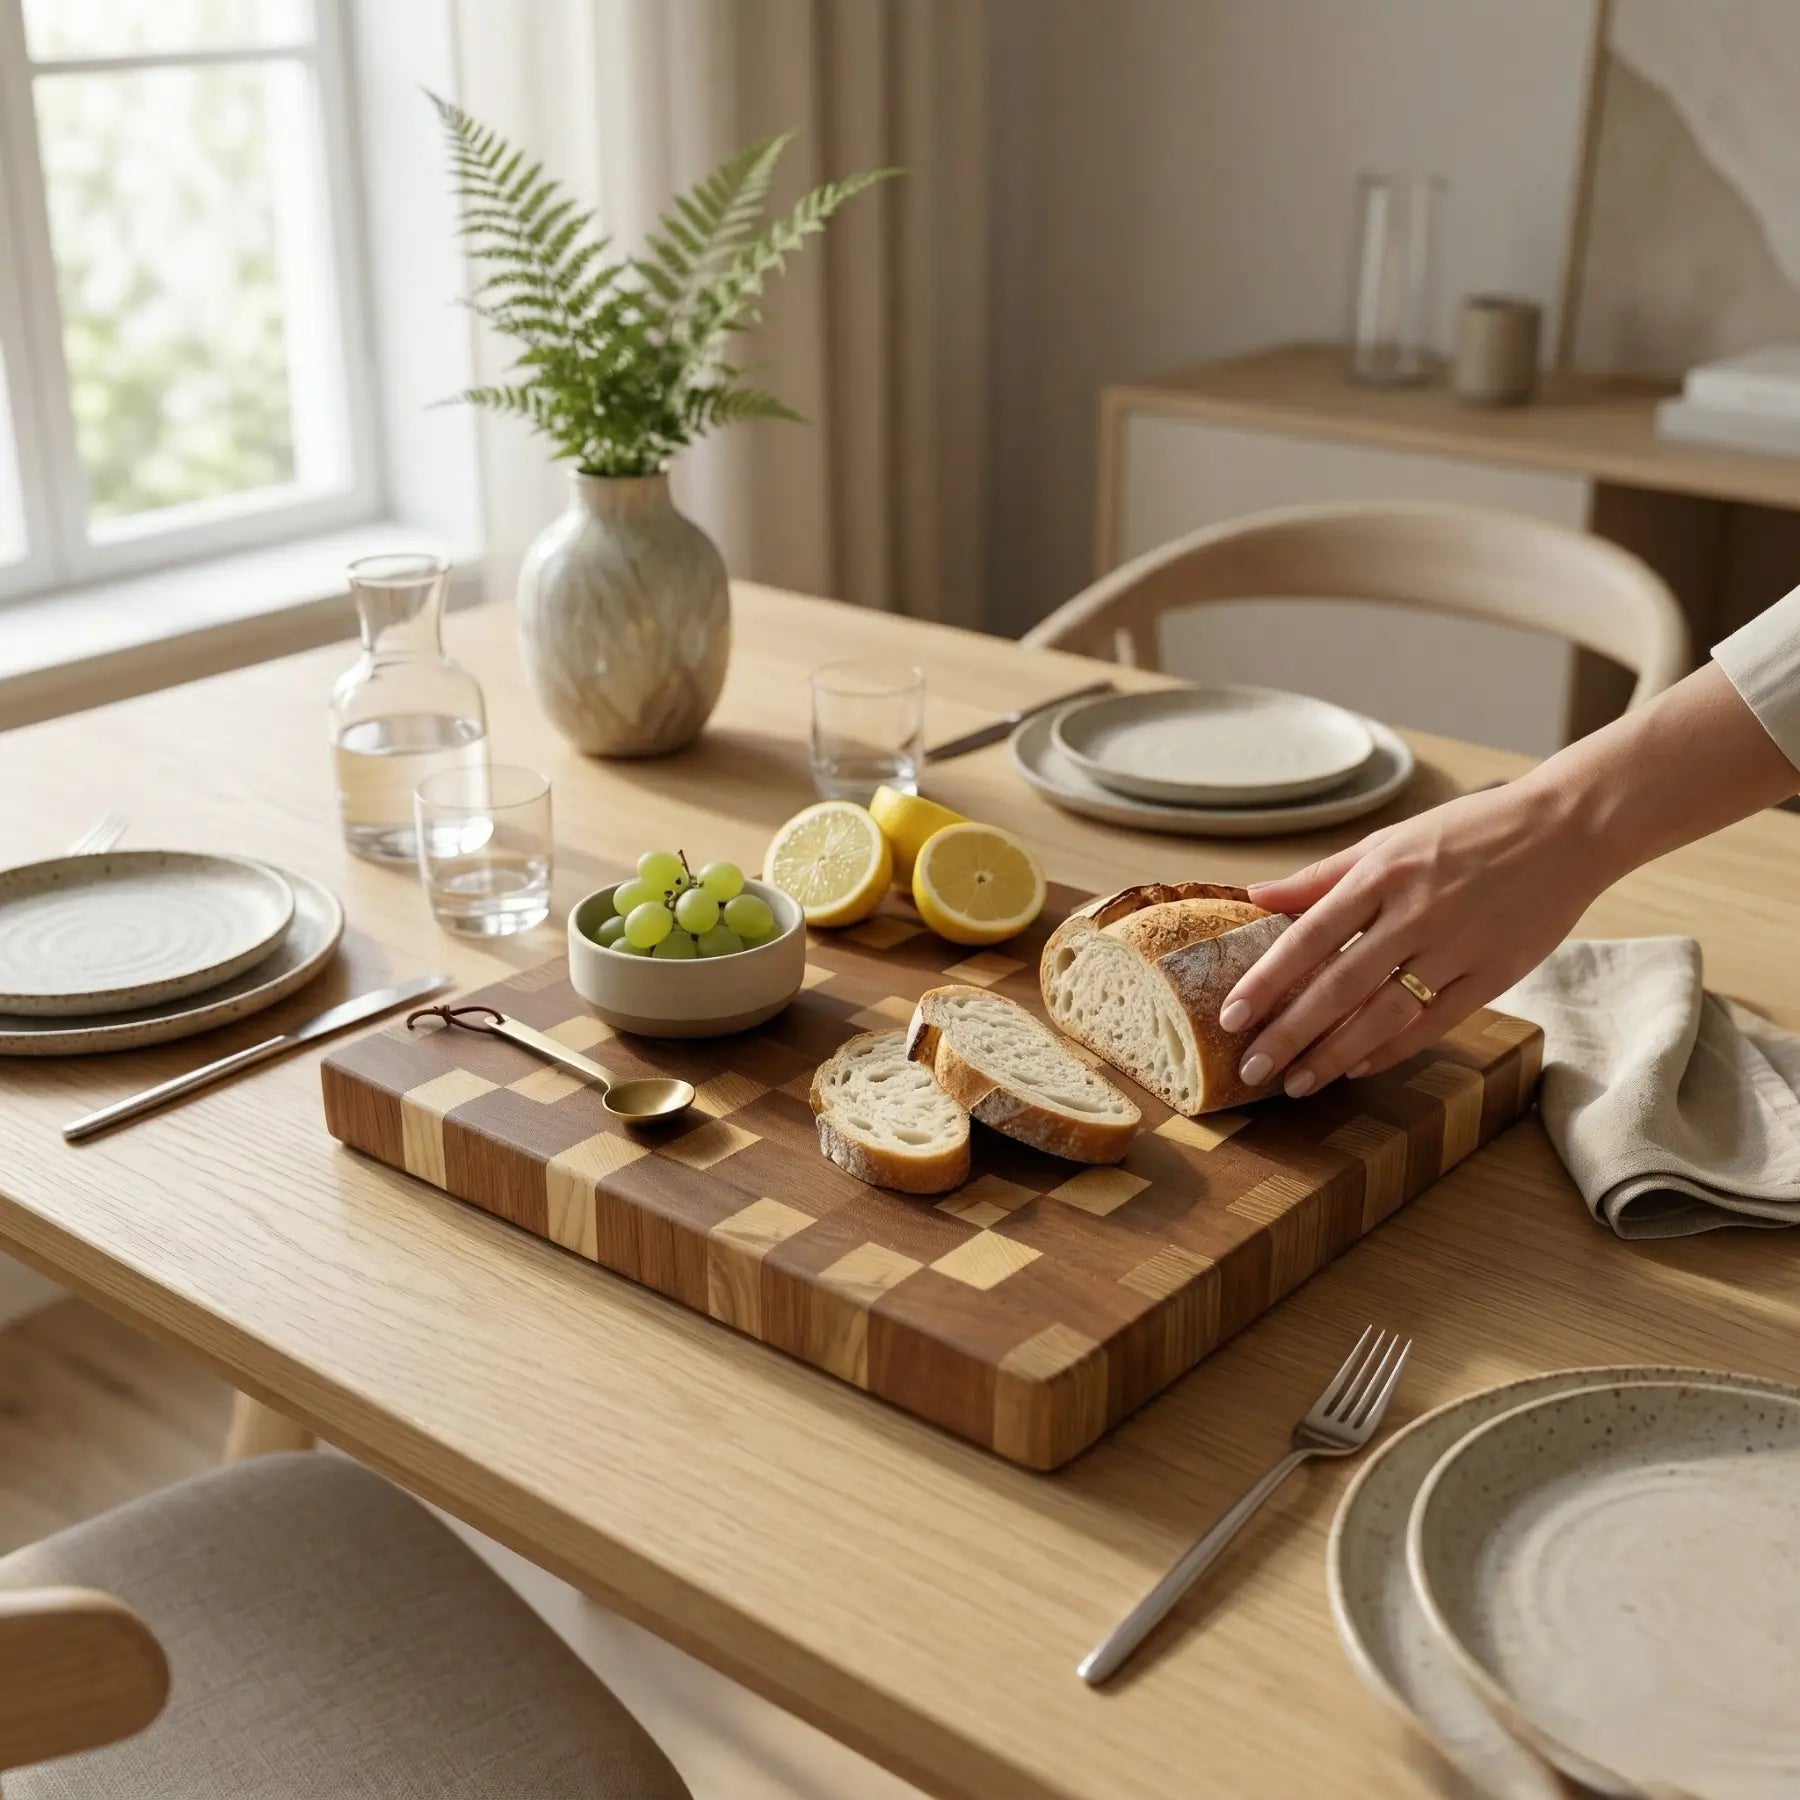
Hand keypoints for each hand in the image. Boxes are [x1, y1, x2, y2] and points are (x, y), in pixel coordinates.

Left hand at [1219, 776, 1607, 1096]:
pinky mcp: (1495, 973)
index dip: (1267, 980)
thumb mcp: (1388, 840)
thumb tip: (1255, 896)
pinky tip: (1357, 1070)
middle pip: (1340, 984)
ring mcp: (1458, 946)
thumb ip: (1321, 876)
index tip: (1231, 1017)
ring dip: (1336, 1054)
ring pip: (1385, 1013)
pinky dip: (1392, 1050)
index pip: (1309, 936)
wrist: (1565, 829)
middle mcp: (1415, 912)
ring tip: (1297, 1083)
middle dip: (1290, 1033)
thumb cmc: (1465, 831)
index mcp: (1381, 873)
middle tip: (1252, 1069)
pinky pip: (1435, 1023)